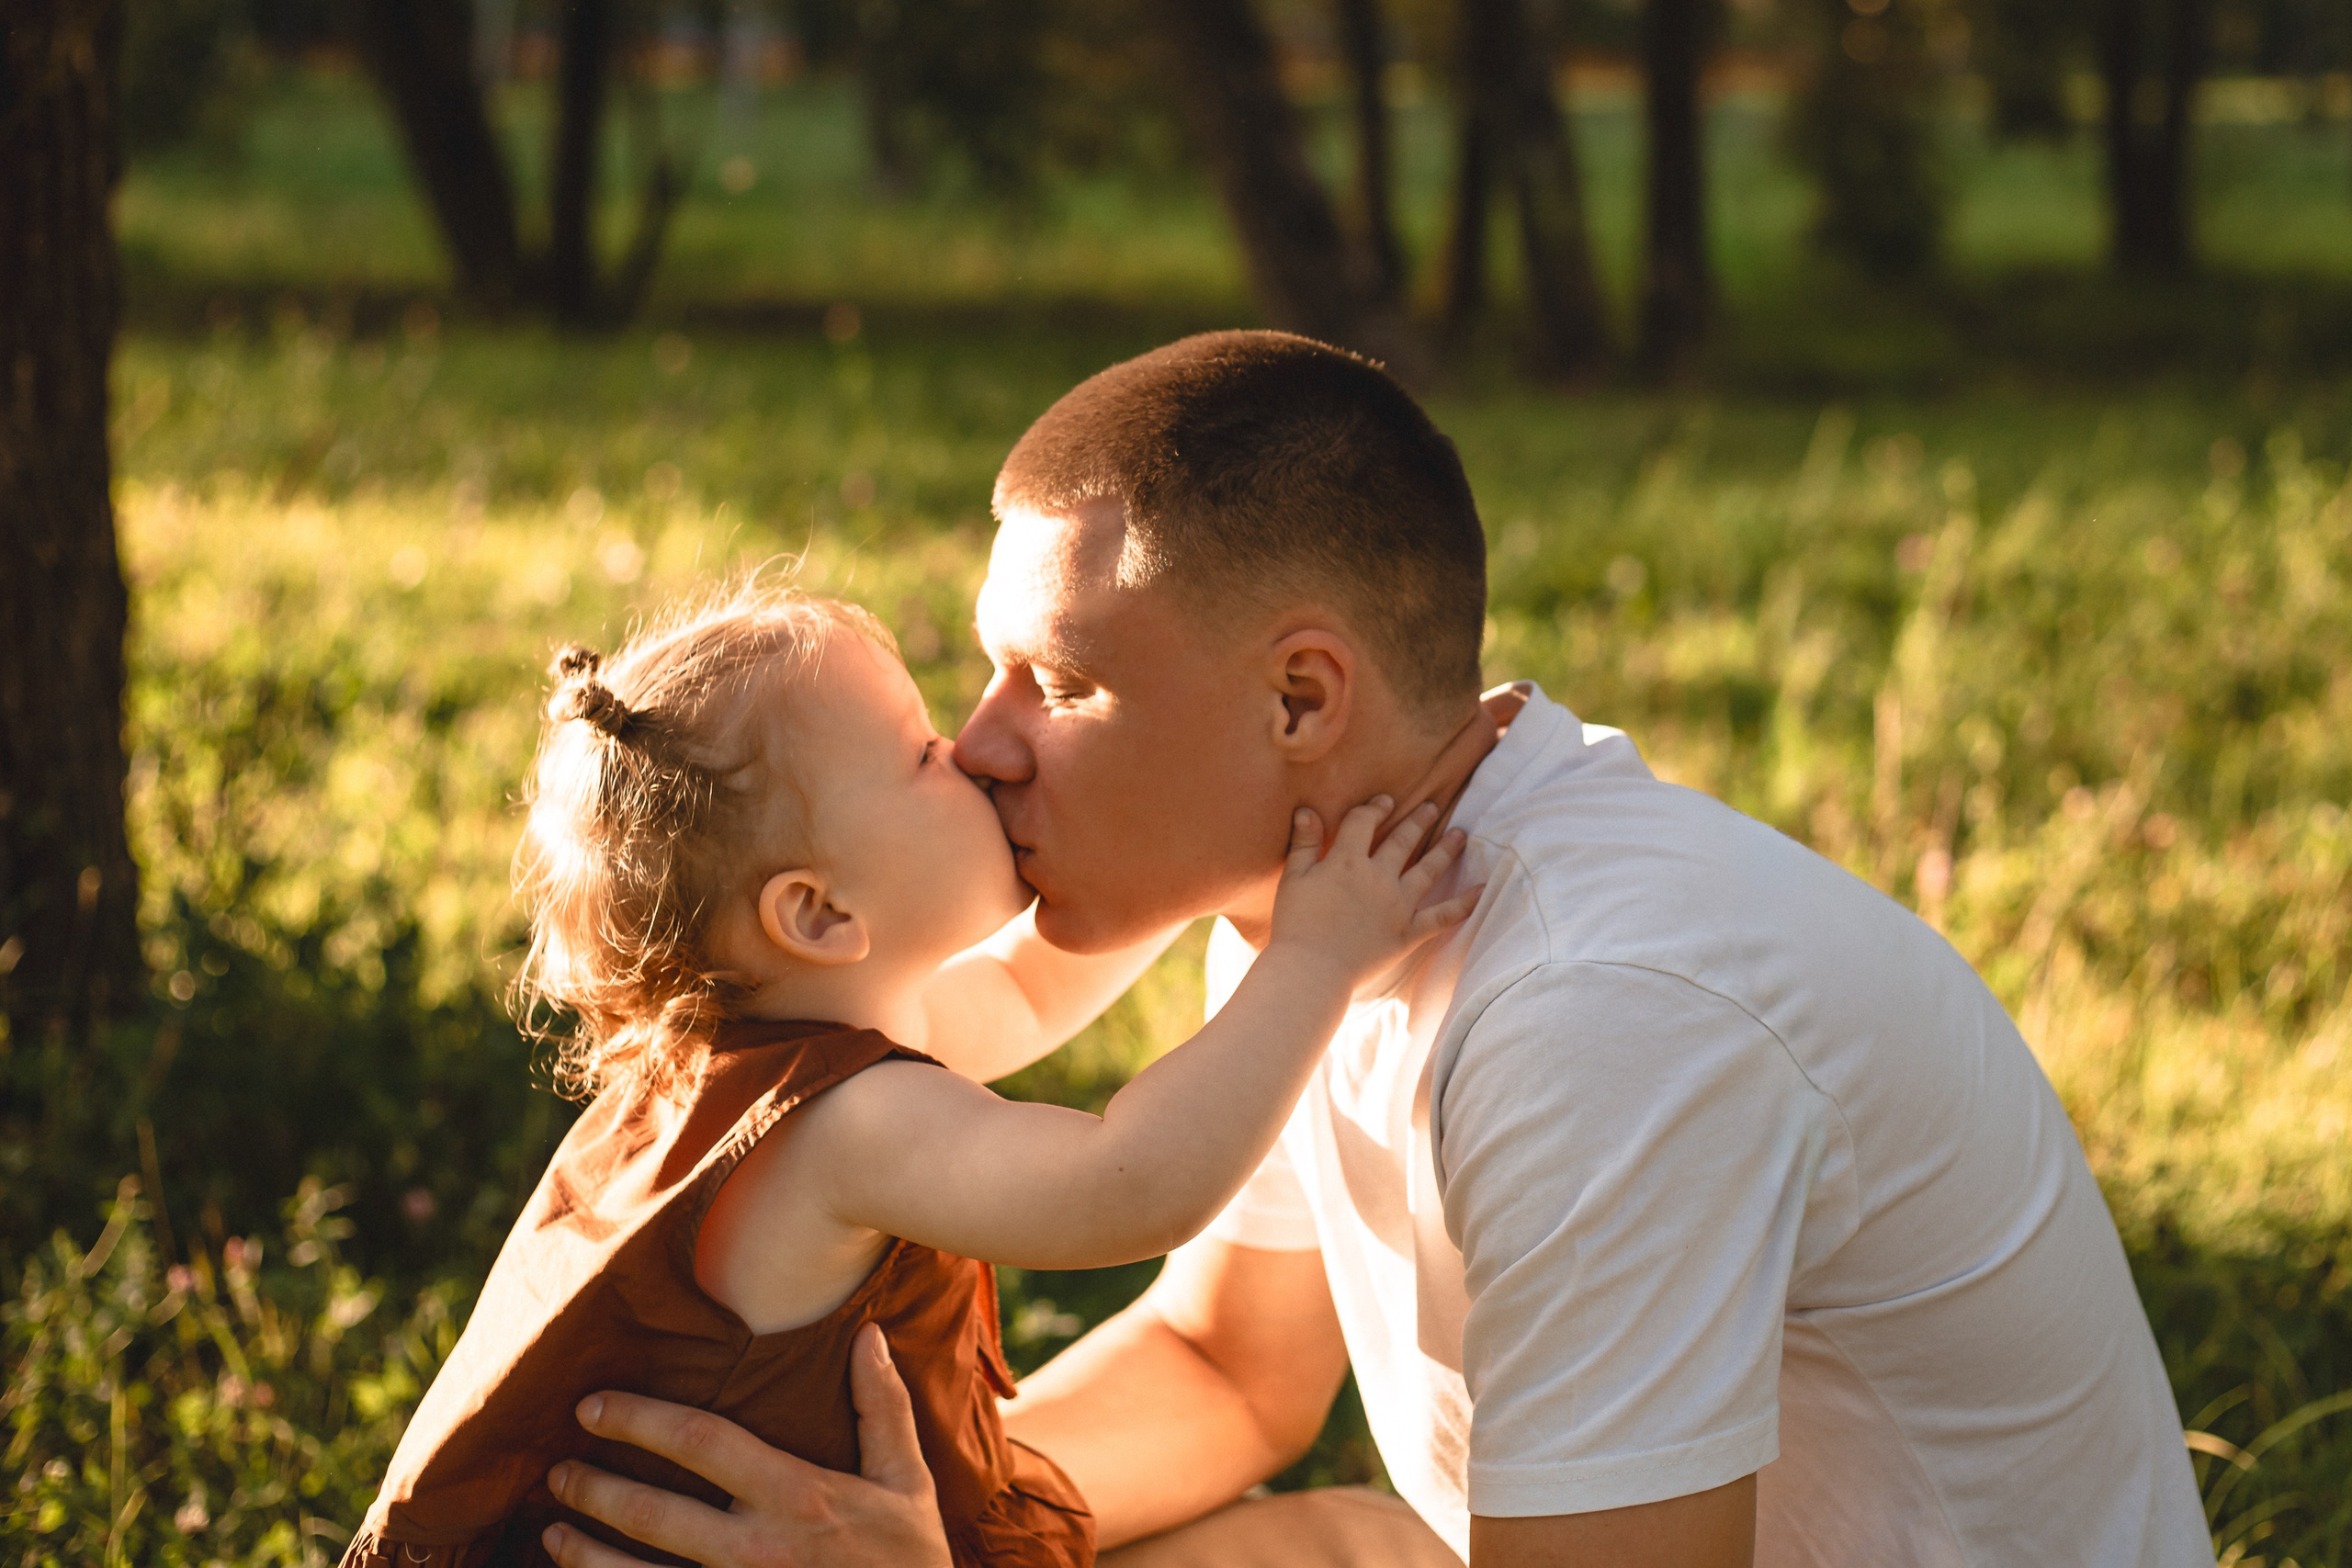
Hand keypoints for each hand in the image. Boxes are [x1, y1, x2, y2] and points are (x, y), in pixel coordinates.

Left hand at [541, 1323, 952, 1567]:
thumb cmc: (910, 1559)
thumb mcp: (908, 1482)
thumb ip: (882, 1408)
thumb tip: (867, 1334)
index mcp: (798, 1496)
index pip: (703, 1442)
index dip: (640, 1419)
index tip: (594, 1406)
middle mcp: (757, 1548)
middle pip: (655, 1513)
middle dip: (596, 1488)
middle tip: (558, 1469)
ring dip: (586, 1554)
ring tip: (552, 1532)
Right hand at [1266, 797, 1476, 988]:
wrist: (1312, 969)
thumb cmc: (1296, 925)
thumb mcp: (1293, 878)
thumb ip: (1303, 843)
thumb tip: (1308, 811)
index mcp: (1347, 861)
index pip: (1364, 822)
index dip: (1374, 808)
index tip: (1385, 801)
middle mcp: (1379, 877)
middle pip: (1403, 840)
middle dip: (1417, 821)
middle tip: (1432, 806)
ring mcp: (1398, 905)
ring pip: (1428, 870)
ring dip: (1445, 849)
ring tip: (1460, 834)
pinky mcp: (1409, 932)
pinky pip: (1443, 916)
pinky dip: (1465, 904)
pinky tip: (1482, 890)